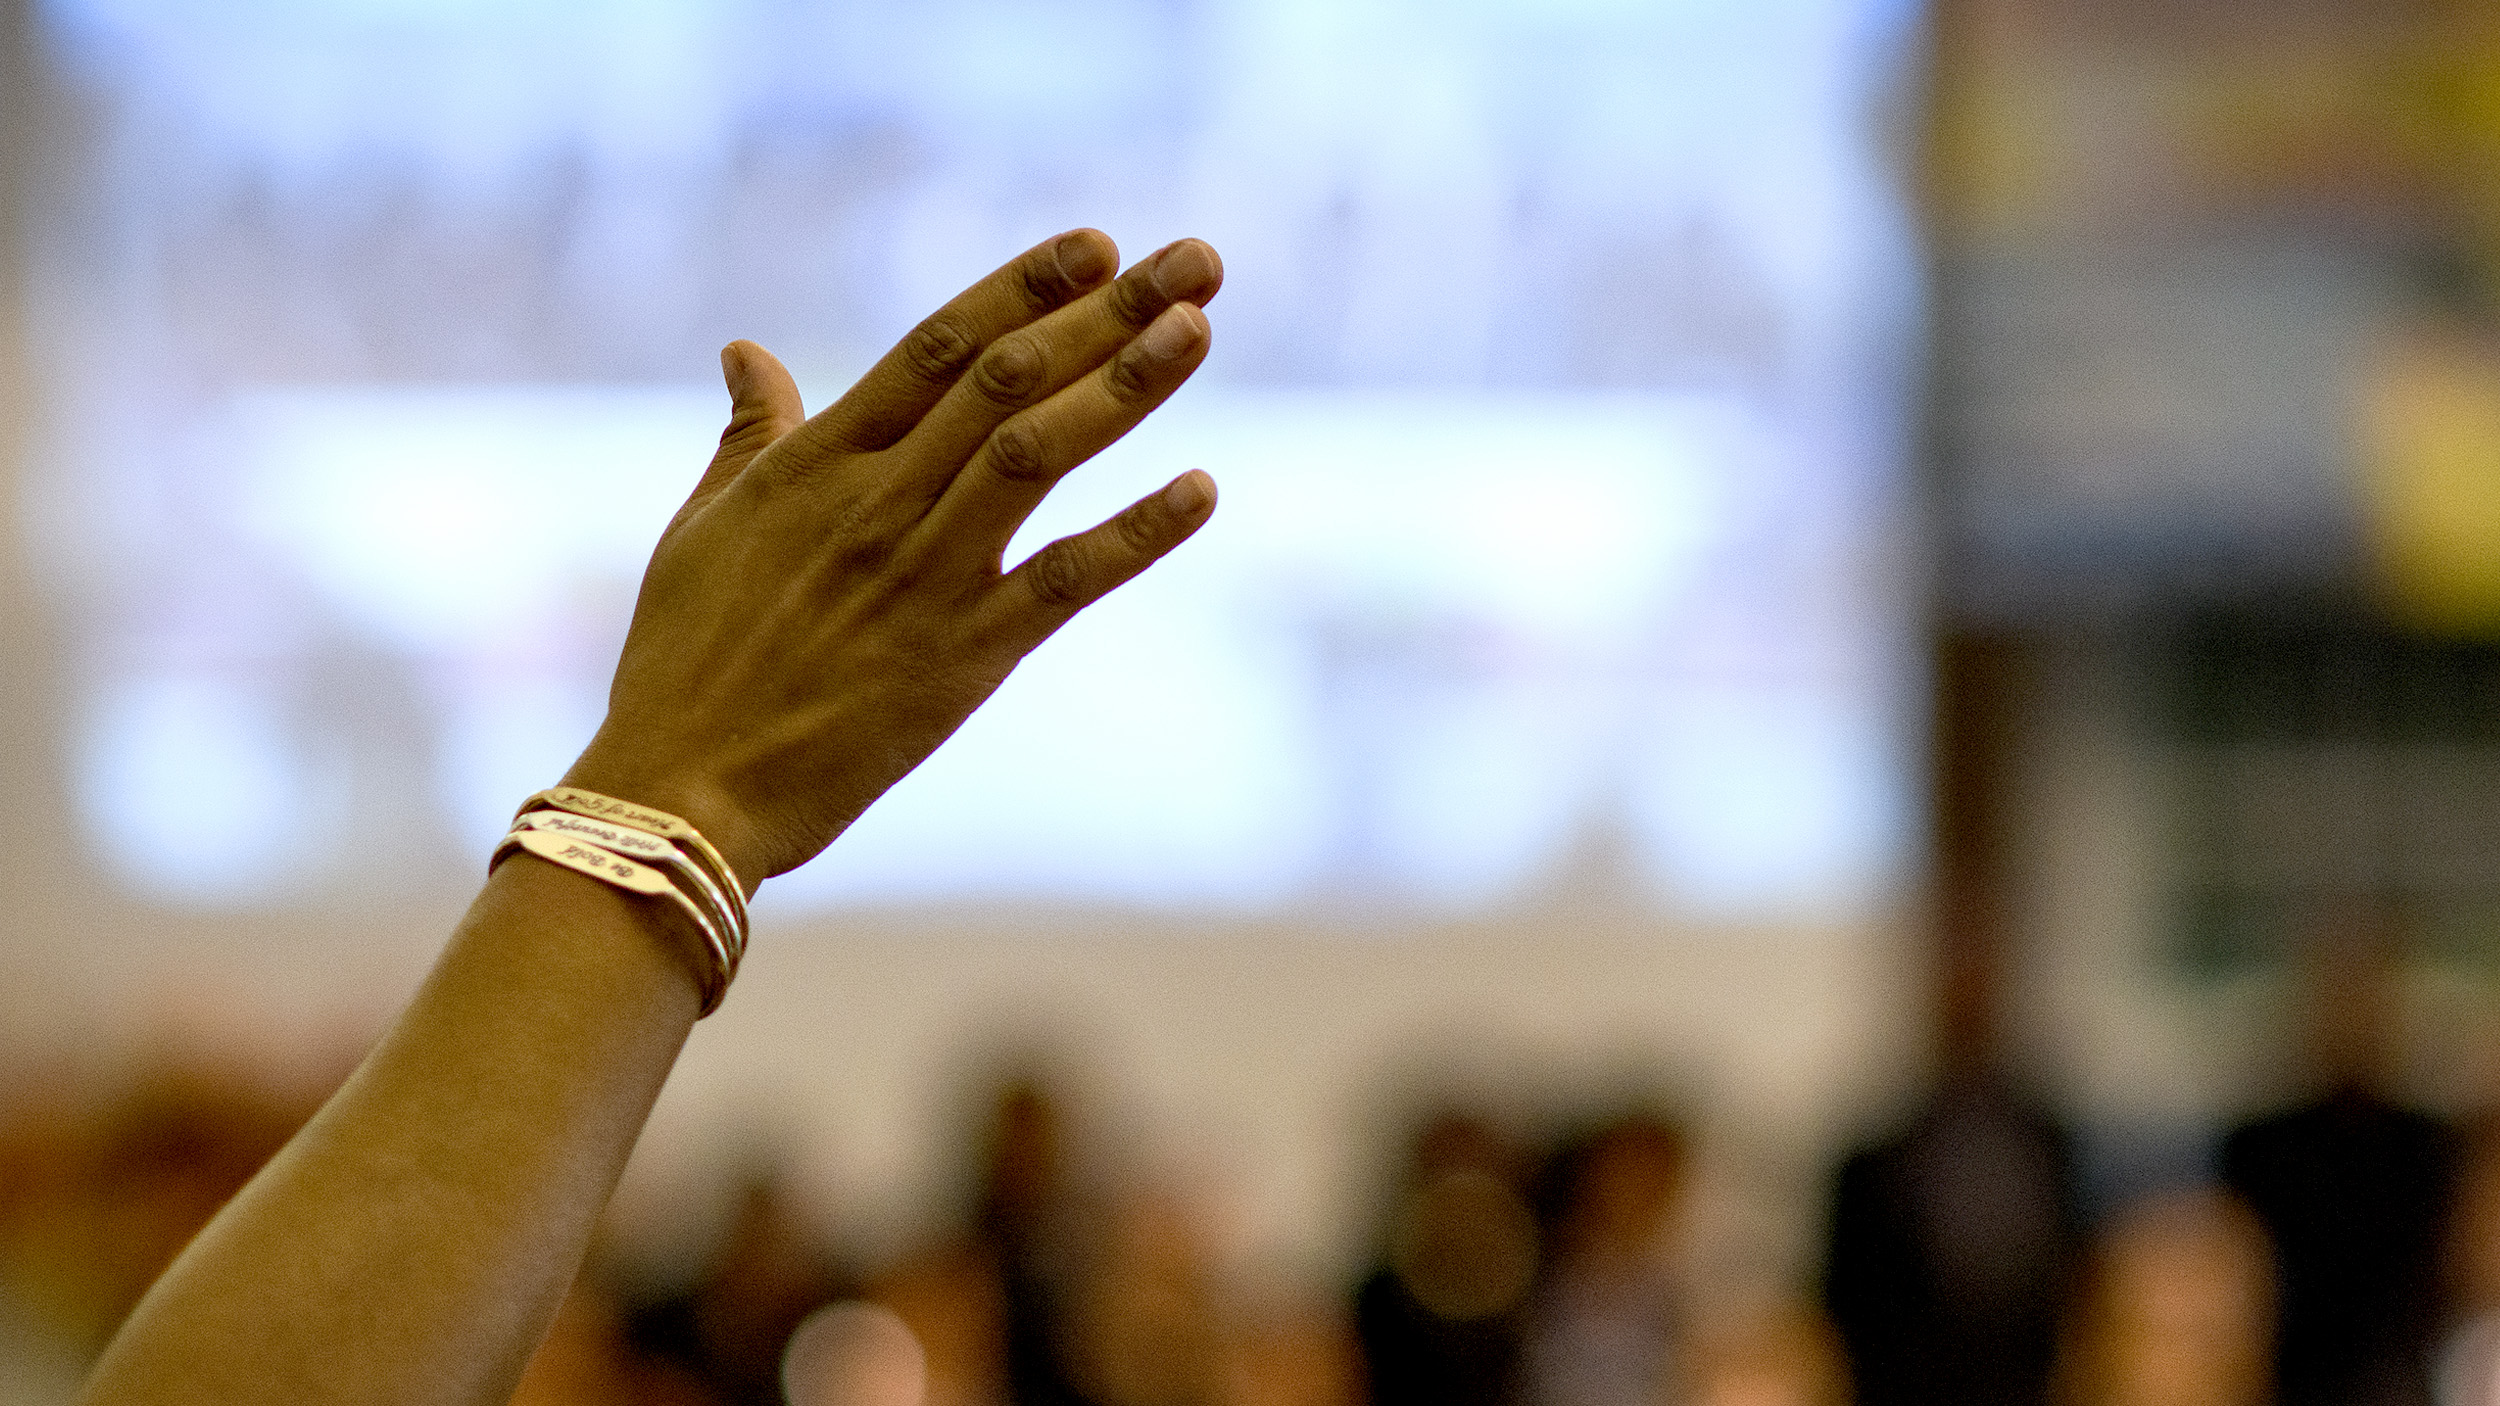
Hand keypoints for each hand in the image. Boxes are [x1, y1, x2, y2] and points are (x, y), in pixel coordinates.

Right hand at [562, 229, 1221, 889]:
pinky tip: (1201, 490)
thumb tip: (745, 349)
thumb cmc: (681, 664)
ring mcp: (924, 575)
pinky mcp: (961, 656)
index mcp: (817, 462)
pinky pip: (1065, 581)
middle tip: (1194, 261)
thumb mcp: (702, 528)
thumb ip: (749, 435)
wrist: (683, 792)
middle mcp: (878, 501)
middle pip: (1008, 379)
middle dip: (1108, 310)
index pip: (939, 344)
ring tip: (1197, 327)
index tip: (1098, 243)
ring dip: (1125, 387)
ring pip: (1038, 454)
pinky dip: (1138, 535)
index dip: (1024, 288)